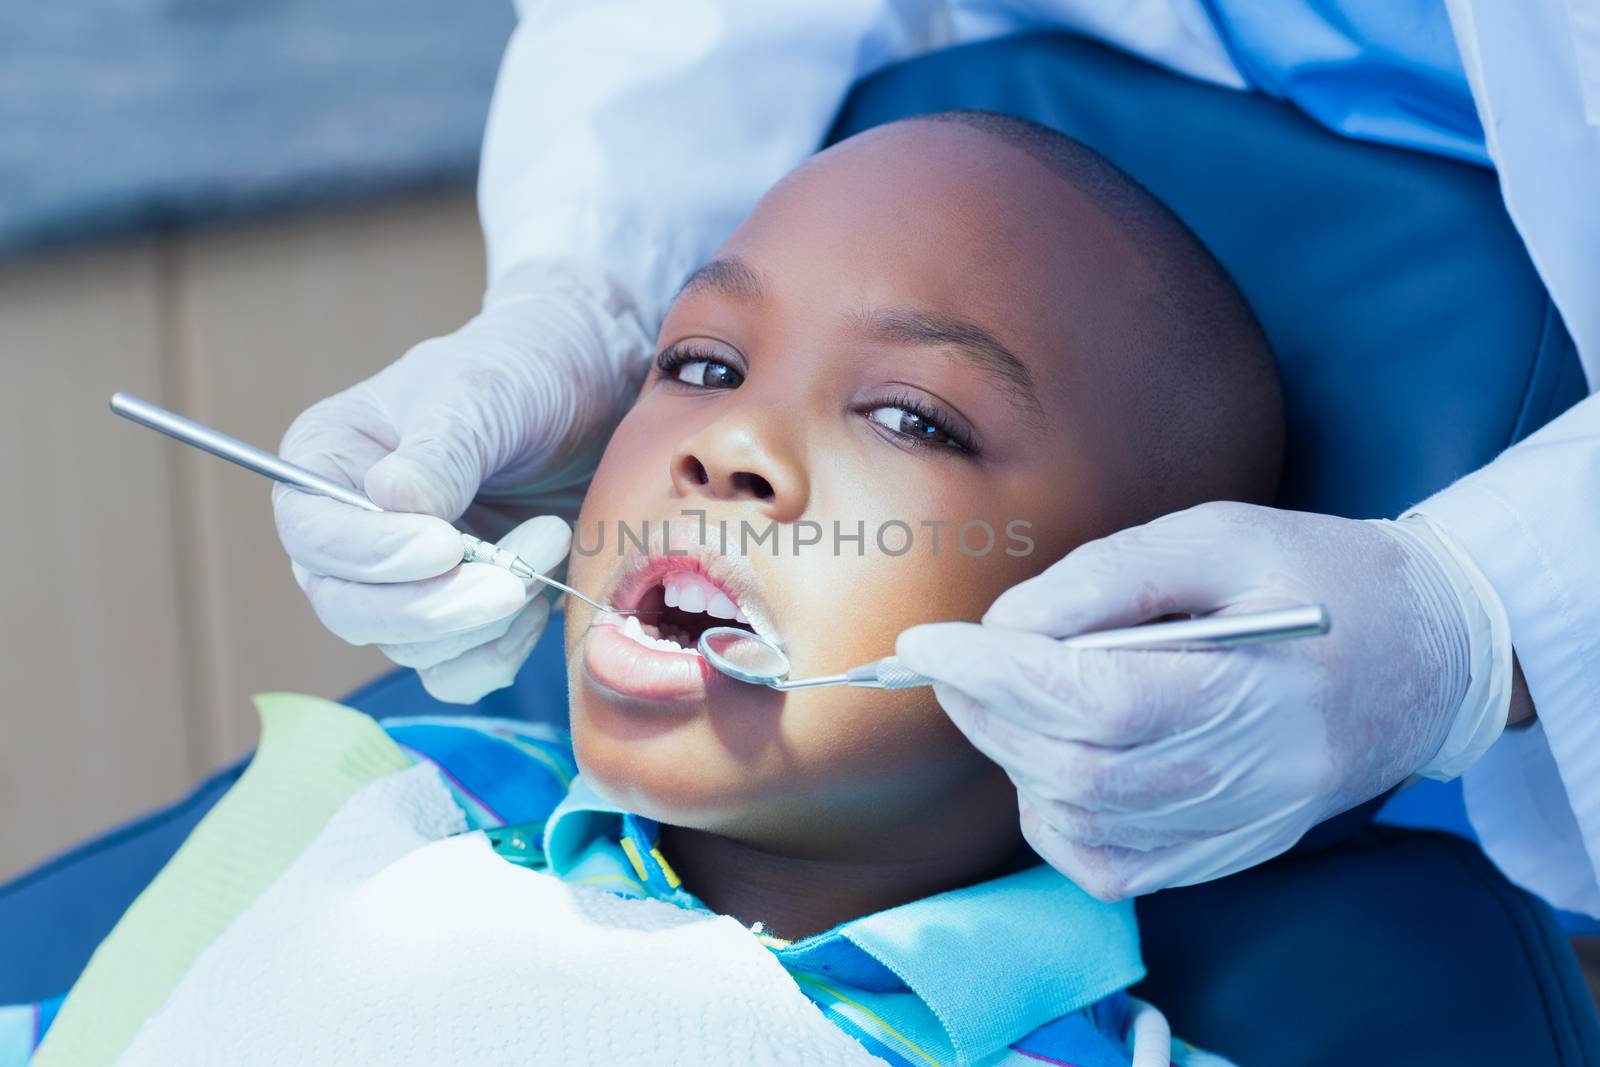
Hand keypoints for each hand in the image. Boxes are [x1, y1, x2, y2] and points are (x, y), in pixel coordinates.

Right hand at [273, 261, 650, 701]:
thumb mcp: (480, 395)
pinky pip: (457, 672)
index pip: (313, 536)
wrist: (587, 395)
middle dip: (438, 606)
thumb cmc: (520, 374)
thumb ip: (441, 452)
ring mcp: (400, 584)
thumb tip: (391, 501)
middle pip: (350, 610)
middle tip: (514, 575)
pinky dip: (502, 649)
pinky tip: (542, 592)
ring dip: (487, 616)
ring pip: (410, 648)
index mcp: (327, 465)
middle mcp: (349, 535)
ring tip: (550, 536)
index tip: (446, 544)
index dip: (372, 555)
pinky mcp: (455, 618)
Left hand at [895, 502, 1510, 898]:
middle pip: (1077, 768)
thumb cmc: (1320, 577)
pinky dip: (1052, 816)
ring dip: (1014, 757)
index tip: (926, 644)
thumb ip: (1105, 578)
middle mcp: (1254, 776)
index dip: (997, 676)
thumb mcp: (1215, 537)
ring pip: (1081, 822)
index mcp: (1262, 684)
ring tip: (1007, 696)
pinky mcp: (1226, 854)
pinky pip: (1108, 864)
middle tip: (948, 663)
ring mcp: (1241, 829)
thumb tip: (1003, 627)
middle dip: (987, 712)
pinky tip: (1052, 760)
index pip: (1098, 701)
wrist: (1423, 656)